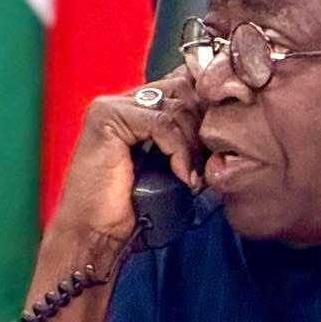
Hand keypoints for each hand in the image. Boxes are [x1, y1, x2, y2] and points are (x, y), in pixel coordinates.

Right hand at [45, 69, 202, 247]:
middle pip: (184, 92)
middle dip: (201, 129)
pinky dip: (179, 151)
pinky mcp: (107, 118)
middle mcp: (123, 100)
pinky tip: (182, 176)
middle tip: (205, 165)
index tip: (215, 151)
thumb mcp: (171, 165)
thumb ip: (187, 140)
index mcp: (137, 106)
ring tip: (192, 176)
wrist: (97, 231)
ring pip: (176, 107)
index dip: (205, 117)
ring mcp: (113, 106)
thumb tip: (224, 125)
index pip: (184, 89)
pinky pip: (162, 123)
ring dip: (193, 145)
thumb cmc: (134, 204)